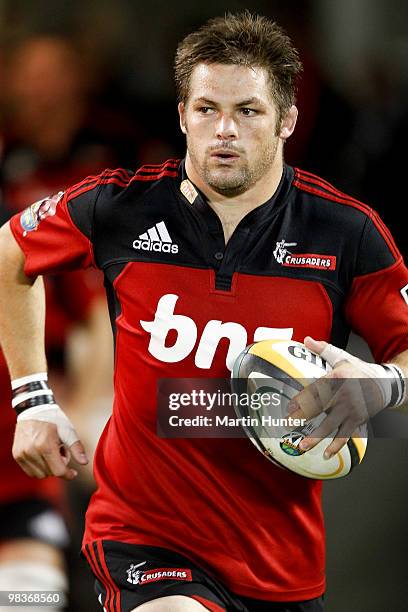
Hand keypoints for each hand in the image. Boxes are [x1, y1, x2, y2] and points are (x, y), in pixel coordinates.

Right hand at [13, 417, 87, 479]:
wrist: (33, 408)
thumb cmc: (54, 419)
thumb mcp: (68, 431)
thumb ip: (77, 448)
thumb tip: (85, 463)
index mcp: (45, 445)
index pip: (58, 471)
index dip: (68, 474)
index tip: (74, 473)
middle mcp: (31, 451)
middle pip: (50, 473)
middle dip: (59, 466)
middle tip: (61, 450)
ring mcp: (22, 454)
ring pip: (39, 475)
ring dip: (48, 467)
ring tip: (51, 451)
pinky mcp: (17, 455)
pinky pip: (30, 471)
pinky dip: (39, 467)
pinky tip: (42, 454)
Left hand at [288, 337, 383, 457]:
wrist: (384, 383)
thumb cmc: (358, 370)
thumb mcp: (341, 356)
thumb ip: (323, 349)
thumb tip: (307, 339)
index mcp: (336, 377)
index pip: (315, 389)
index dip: (301, 399)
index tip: (288, 407)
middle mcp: (343, 394)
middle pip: (319, 408)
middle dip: (303, 417)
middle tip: (288, 426)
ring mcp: (350, 409)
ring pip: (330, 425)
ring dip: (316, 438)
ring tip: (302, 446)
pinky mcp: (357, 420)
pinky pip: (345, 435)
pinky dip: (336, 446)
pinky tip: (326, 454)